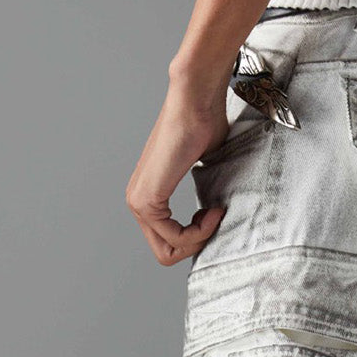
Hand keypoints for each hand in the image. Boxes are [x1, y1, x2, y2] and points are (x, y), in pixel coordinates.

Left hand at [125, 69, 230, 265]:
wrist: (195, 102)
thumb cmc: (204, 125)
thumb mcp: (206, 171)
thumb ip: (204, 195)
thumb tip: (218, 214)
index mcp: (148, 198)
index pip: (169, 243)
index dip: (199, 237)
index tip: (216, 211)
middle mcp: (138, 203)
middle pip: (166, 253)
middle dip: (197, 244)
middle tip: (216, 219)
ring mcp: (139, 203)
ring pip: (169, 250)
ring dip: (200, 238)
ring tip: (216, 211)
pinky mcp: (147, 202)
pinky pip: (174, 238)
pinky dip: (199, 231)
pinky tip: (213, 210)